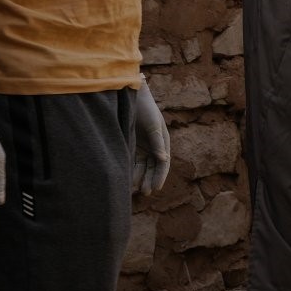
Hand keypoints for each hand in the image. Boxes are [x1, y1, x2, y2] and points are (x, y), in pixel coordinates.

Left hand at [131, 77, 170, 195]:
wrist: (131, 98)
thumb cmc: (146, 110)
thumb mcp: (153, 126)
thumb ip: (158, 143)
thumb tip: (164, 160)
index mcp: (163, 144)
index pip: (163, 164)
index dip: (160, 177)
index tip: (155, 188)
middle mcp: (154, 148)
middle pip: (153, 168)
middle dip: (149, 180)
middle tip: (145, 192)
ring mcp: (142, 147)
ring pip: (142, 168)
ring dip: (140, 178)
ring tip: (135, 189)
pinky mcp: (131, 146)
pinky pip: (132, 162)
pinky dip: (130, 171)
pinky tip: (126, 179)